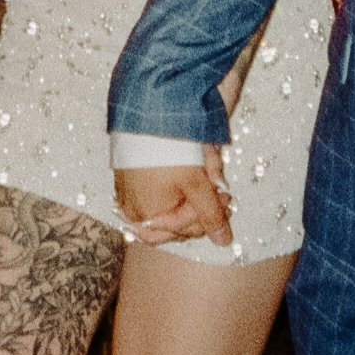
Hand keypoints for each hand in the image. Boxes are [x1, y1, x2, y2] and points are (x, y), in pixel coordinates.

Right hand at [115, 147, 231, 246]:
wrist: (146, 112)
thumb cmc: (168, 150)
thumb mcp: (196, 184)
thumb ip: (211, 215)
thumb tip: (223, 241)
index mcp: (146, 218)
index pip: (186, 229)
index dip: (210, 216)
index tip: (226, 198)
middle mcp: (133, 212)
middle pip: (174, 224)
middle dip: (200, 208)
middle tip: (218, 192)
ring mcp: (128, 196)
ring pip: (167, 209)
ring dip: (189, 197)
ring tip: (204, 177)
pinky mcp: (129, 180)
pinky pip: (155, 194)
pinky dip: (175, 188)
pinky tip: (186, 172)